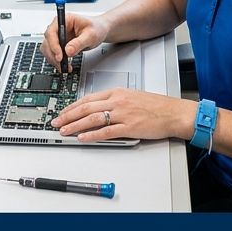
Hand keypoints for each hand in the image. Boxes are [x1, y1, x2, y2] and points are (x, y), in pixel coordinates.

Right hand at [41, 13, 107, 69]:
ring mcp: (57, 36)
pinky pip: (52, 54)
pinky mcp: (59, 45)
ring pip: (47, 49)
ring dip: (54, 59)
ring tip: (65, 66)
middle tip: (62, 64)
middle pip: (47, 42)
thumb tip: (68, 51)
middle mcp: (58, 27)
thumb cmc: (96, 28)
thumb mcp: (91, 35)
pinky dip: (57, 61)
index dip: (53, 44)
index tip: (59, 55)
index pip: (52, 32)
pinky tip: (65, 65)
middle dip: (53, 55)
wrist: (99, 31)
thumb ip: (79, 43)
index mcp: (64, 20)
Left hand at [50, 88, 194, 142]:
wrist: (174, 113)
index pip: (88, 98)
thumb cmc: (158, 106)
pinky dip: (92, 135)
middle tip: (56, 122)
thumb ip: (116, 102)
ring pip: (93, 119)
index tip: (63, 112)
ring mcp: (123, 114)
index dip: (72, 106)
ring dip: (75, 125)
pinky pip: (106, 131)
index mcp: (118, 92)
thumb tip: (99, 109)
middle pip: (86, 107)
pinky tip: (83, 138)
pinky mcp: (129, 127)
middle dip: (68, 116)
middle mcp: (118, 101)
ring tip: (64, 131)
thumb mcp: (134, 97)